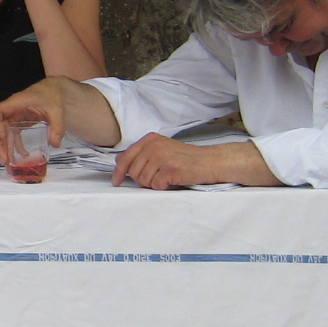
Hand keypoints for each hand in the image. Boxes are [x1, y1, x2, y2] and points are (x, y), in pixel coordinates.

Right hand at [0, 80, 67, 164]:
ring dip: (4, 148)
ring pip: (2, 134)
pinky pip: (11, 135)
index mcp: (16, 103)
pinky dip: (14, 145)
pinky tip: (22, 154)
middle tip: (4, 160)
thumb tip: (55, 143)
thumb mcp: (57, 110)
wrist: (54, 90)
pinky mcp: (18, 122)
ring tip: (8, 163)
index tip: (2, 136)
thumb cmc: (52, 95)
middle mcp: (11, 110)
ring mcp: (13, 117)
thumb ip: (57, 126)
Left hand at [112, 132, 227, 189]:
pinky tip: (173, 180)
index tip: (117, 181)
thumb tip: (119, 162)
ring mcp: (161, 157)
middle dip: (142, 180)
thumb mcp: (162, 149)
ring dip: (154, 184)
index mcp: (149, 139)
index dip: (119, 172)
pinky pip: (156, 186)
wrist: (210, 161)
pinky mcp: (170, 169)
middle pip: (133, 172)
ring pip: (143, 181)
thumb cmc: (186, 158)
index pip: (125, 157)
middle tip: (158, 178)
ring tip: (168, 177)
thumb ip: (142, 154)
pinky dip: (164, 187)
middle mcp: (153, 146)